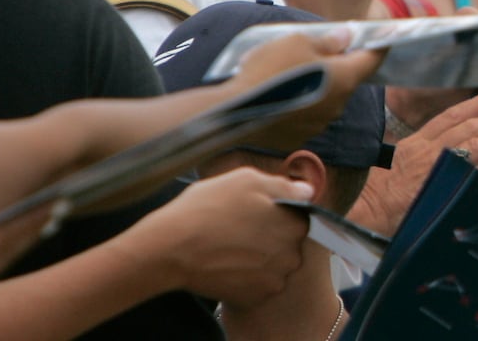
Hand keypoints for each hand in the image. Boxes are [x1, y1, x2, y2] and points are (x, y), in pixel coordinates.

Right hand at [125, 166, 313, 307]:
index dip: (276, 213)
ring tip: (231, 246)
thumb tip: (306, 191)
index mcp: (294, 224)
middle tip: (239, 228)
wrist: (170, 248)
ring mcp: (273, 279)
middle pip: (288, 243)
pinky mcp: (254, 297)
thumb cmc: (206, 208)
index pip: (298, 218)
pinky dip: (247, 276)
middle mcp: (291, 255)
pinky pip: (258, 284)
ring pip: (274, 265)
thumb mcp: (246, 180)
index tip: (255, 211)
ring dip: (260, 257)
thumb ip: (282, 186)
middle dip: (270, 235)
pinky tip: (227, 263)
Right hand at [237, 34, 387, 153]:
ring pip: (328, 98)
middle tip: (327, 48)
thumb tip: (346, 39)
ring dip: (320, 84)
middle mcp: (338, 105)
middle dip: (340, 64)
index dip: (379, 46)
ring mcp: (319, 123)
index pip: (372, 60)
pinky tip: (283, 92)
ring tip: (296, 70)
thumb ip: (328, 41)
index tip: (384, 36)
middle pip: (348, 79)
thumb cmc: (268, 70)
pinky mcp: (300, 135)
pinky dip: (303, 101)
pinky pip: (309, 113)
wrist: (234, 111)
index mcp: (343, 78)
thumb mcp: (297, 42)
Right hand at [352, 89, 477, 235]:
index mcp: (417, 142)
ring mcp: (433, 168)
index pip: (452, 116)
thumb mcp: (401, 165)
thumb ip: (427, 154)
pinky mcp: (438, 190)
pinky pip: (473, 179)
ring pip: (475, 144)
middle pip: (470, 127)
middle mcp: (426, 150)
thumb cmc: (378, 195)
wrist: (360, 214)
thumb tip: (452, 151)